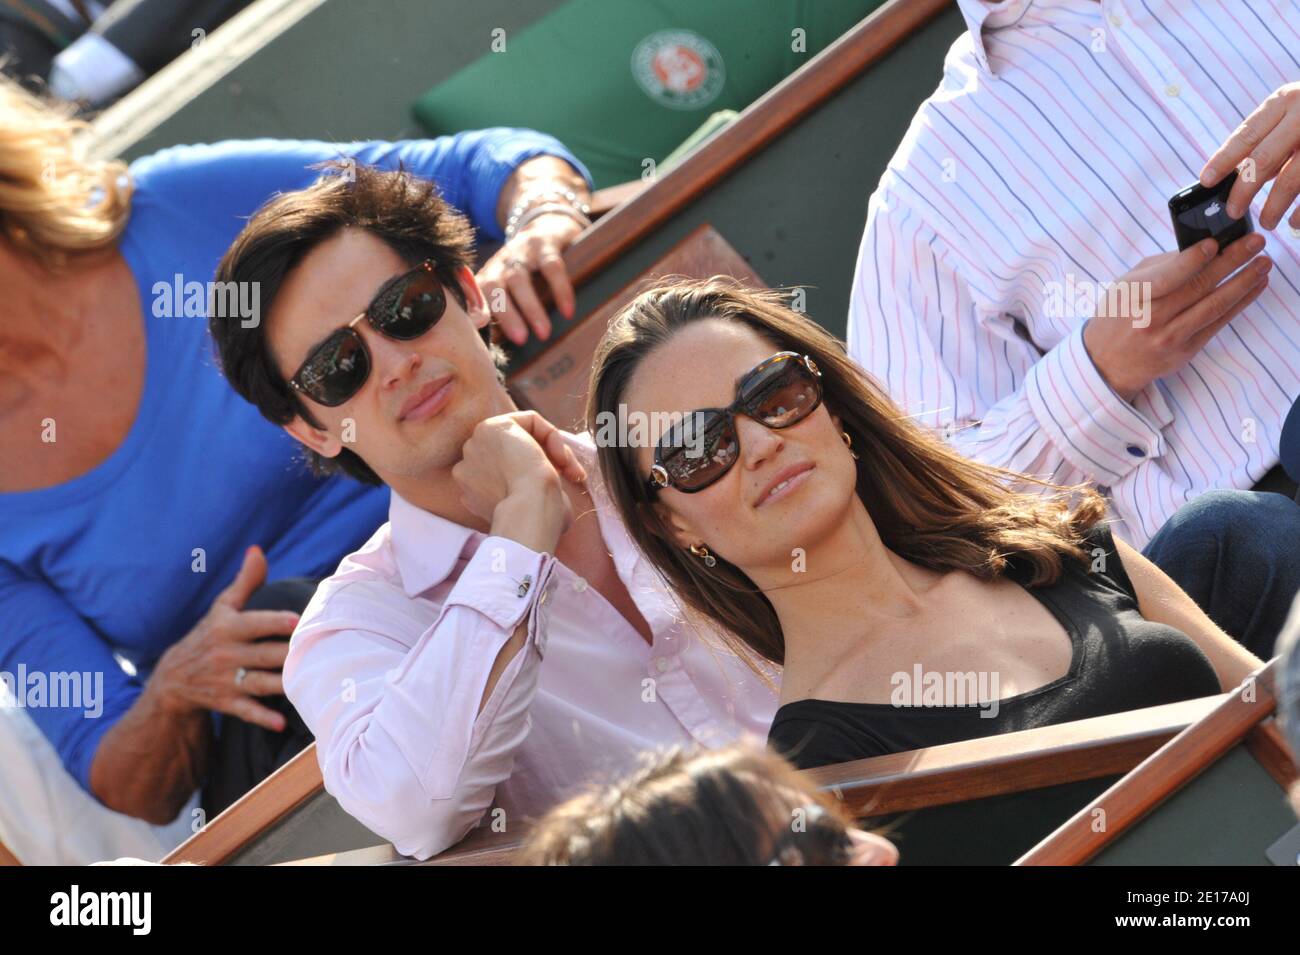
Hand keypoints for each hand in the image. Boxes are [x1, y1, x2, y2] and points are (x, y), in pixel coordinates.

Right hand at [148, 546, 297, 731]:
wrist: (174, 678)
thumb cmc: (211, 634)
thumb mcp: (223, 607)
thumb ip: (246, 581)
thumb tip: (258, 550)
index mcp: (228, 627)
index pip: (257, 623)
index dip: (277, 622)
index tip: (300, 620)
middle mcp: (227, 654)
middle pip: (265, 655)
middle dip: (288, 655)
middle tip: (319, 651)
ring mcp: (227, 680)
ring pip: (261, 683)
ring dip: (283, 685)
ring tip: (308, 683)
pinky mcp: (228, 702)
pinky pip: (247, 711)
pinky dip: (263, 718)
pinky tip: (281, 722)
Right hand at [451, 410, 585, 552]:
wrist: (529, 511)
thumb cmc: (535, 521)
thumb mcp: (527, 513)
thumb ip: (526, 497)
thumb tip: (554, 496)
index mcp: (472, 493)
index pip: (505, 474)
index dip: (532, 479)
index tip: (556, 490)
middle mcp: (467, 468)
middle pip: (510, 453)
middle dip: (540, 461)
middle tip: (567, 476)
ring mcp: (476, 446)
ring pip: (521, 436)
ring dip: (548, 449)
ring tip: (568, 470)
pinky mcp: (492, 427)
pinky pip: (530, 421)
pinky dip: (551, 435)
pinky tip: (562, 459)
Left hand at [476, 212, 584, 345]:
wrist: (547, 224)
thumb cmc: (528, 270)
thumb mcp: (510, 286)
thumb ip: (502, 311)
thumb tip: (498, 349)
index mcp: (488, 277)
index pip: (477, 298)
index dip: (478, 316)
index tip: (484, 340)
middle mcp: (500, 264)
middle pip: (494, 288)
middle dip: (507, 315)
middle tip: (521, 340)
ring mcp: (521, 252)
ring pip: (519, 279)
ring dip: (530, 307)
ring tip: (544, 333)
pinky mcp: (545, 244)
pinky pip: (551, 267)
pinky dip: (559, 289)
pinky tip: (567, 310)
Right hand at [1082, 235, 1271, 399]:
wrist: (1106, 363)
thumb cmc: (1118, 315)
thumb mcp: (1125, 287)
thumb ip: (1160, 267)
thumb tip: (1201, 248)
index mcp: (1132, 297)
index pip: (1166, 278)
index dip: (1192, 260)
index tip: (1215, 243)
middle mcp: (1151, 318)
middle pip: (1197, 287)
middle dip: (1231, 261)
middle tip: (1256, 242)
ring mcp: (1170, 337)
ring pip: (1214, 305)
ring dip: (1244, 282)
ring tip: (1264, 263)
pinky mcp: (1185, 351)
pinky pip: (1218, 323)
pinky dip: (1241, 303)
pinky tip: (1255, 286)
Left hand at [1201, 82, 1299, 228]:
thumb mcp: (1290, 112)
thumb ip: (1267, 139)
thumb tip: (1234, 177)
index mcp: (1285, 101)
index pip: (1246, 135)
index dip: (1223, 160)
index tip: (1206, 181)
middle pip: (1264, 159)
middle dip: (1243, 191)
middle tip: (1232, 212)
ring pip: (1291, 180)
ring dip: (1274, 207)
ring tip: (1267, 222)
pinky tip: (1295, 223)